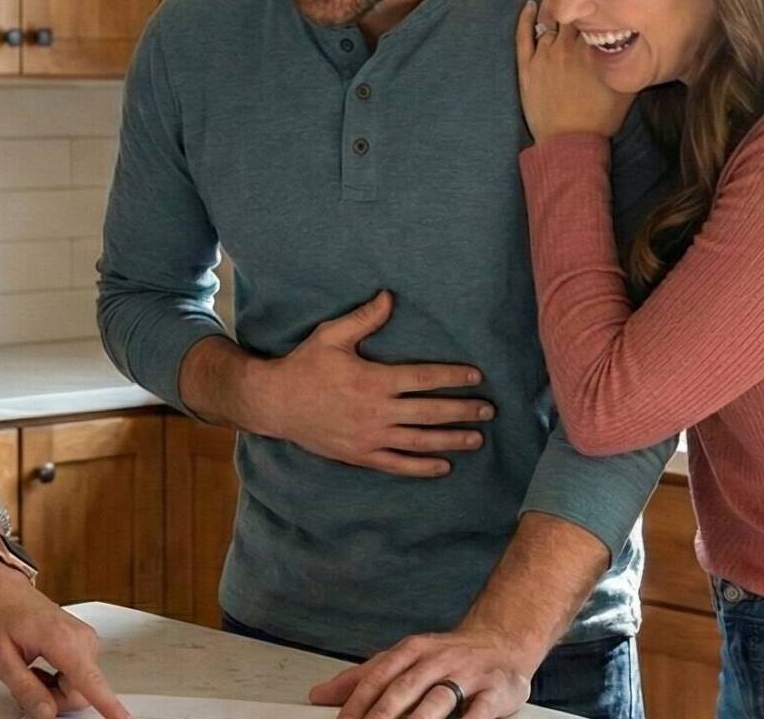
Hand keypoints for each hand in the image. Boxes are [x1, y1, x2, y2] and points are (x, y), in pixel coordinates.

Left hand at [0, 562, 128, 718]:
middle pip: (81, 692)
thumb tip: (47, 714)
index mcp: (61, 639)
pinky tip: (42, 665)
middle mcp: (81, 638)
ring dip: (55, 689)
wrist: (0, 590)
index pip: (90, 682)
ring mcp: (86, 639)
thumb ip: (26, 690)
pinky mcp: (85, 642)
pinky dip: (59, 678)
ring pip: (80, 687)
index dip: (109, 706)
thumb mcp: (0, 660)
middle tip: (28, 682)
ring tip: (32, 669)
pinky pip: (79, 676)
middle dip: (54, 699)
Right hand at [240, 291, 492, 477]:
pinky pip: (398, 465)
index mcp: (374, 380)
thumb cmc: (304, 366)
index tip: (476, 377)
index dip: (453, 377)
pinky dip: (422, 467)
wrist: (275, 403)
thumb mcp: (331, 336)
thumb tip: (389, 297)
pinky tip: (443, 467)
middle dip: (463, 410)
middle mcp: (377, 412)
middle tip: (488, 410)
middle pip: (430, 412)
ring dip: (451, 440)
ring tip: (476, 439)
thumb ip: (363, 319)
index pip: (424, 378)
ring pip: (420, 441)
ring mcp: (370, 437)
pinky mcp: (361, 456)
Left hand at [310, 629, 534, 718]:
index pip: (378, 677)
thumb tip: (320, 695)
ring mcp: (467, 674)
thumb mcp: (403, 658)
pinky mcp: (495, 690)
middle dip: (383, 714)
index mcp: (411, 651)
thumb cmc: (446, 657)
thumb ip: (363, 677)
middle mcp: (436, 660)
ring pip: (438, 699)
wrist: (502, 641)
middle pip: (404, 688)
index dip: (358, 702)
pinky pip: (478, 712)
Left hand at [515, 0, 633, 143]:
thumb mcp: (627, 85)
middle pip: (570, 9)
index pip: (595, 11)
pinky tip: (528, 5)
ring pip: (547, 18)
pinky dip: (525, 17)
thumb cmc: (602, 117)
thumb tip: (641, 38)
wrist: (570, 142)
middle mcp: (567, 45)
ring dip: (552, 2)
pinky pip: (524, 34)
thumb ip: (630, 59)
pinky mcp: (527, 66)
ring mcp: (544, 54)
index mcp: (592, 48)